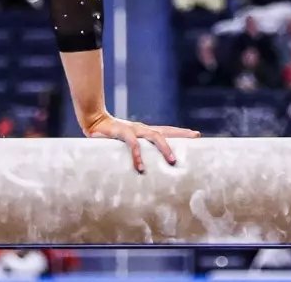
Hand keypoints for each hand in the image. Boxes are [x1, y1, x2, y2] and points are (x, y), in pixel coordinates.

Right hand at [82, 112, 199, 173]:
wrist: (92, 120)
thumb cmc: (110, 135)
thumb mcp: (126, 143)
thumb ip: (136, 152)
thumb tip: (145, 170)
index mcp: (145, 131)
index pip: (167, 130)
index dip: (182, 133)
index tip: (197, 135)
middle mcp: (142, 128)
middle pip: (166, 131)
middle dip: (180, 137)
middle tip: (194, 144)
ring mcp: (134, 129)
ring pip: (154, 136)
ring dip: (164, 148)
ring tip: (172, 161)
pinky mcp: (122, 131)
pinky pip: (133, 143)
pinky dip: (138, 155)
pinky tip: (141, 167)